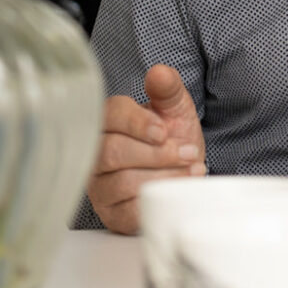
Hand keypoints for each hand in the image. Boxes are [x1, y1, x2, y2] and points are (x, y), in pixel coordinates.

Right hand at [85, 65, 206, 233]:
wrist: (184, 169)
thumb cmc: (173, 137)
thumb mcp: (175, 108)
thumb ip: (167, 89)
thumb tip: (159, 72)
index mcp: (108, 122)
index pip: (109, 116)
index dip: (136, 123)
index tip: (164, 130)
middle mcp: (95, 154)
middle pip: (112, 152)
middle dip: (157, 154)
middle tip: (189, 152)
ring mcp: (100, 186)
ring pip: (122, 182)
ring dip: (164, 175)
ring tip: (192, 169)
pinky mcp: (113, 214)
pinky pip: (129, 211)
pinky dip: (159, 199)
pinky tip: (180, 189)